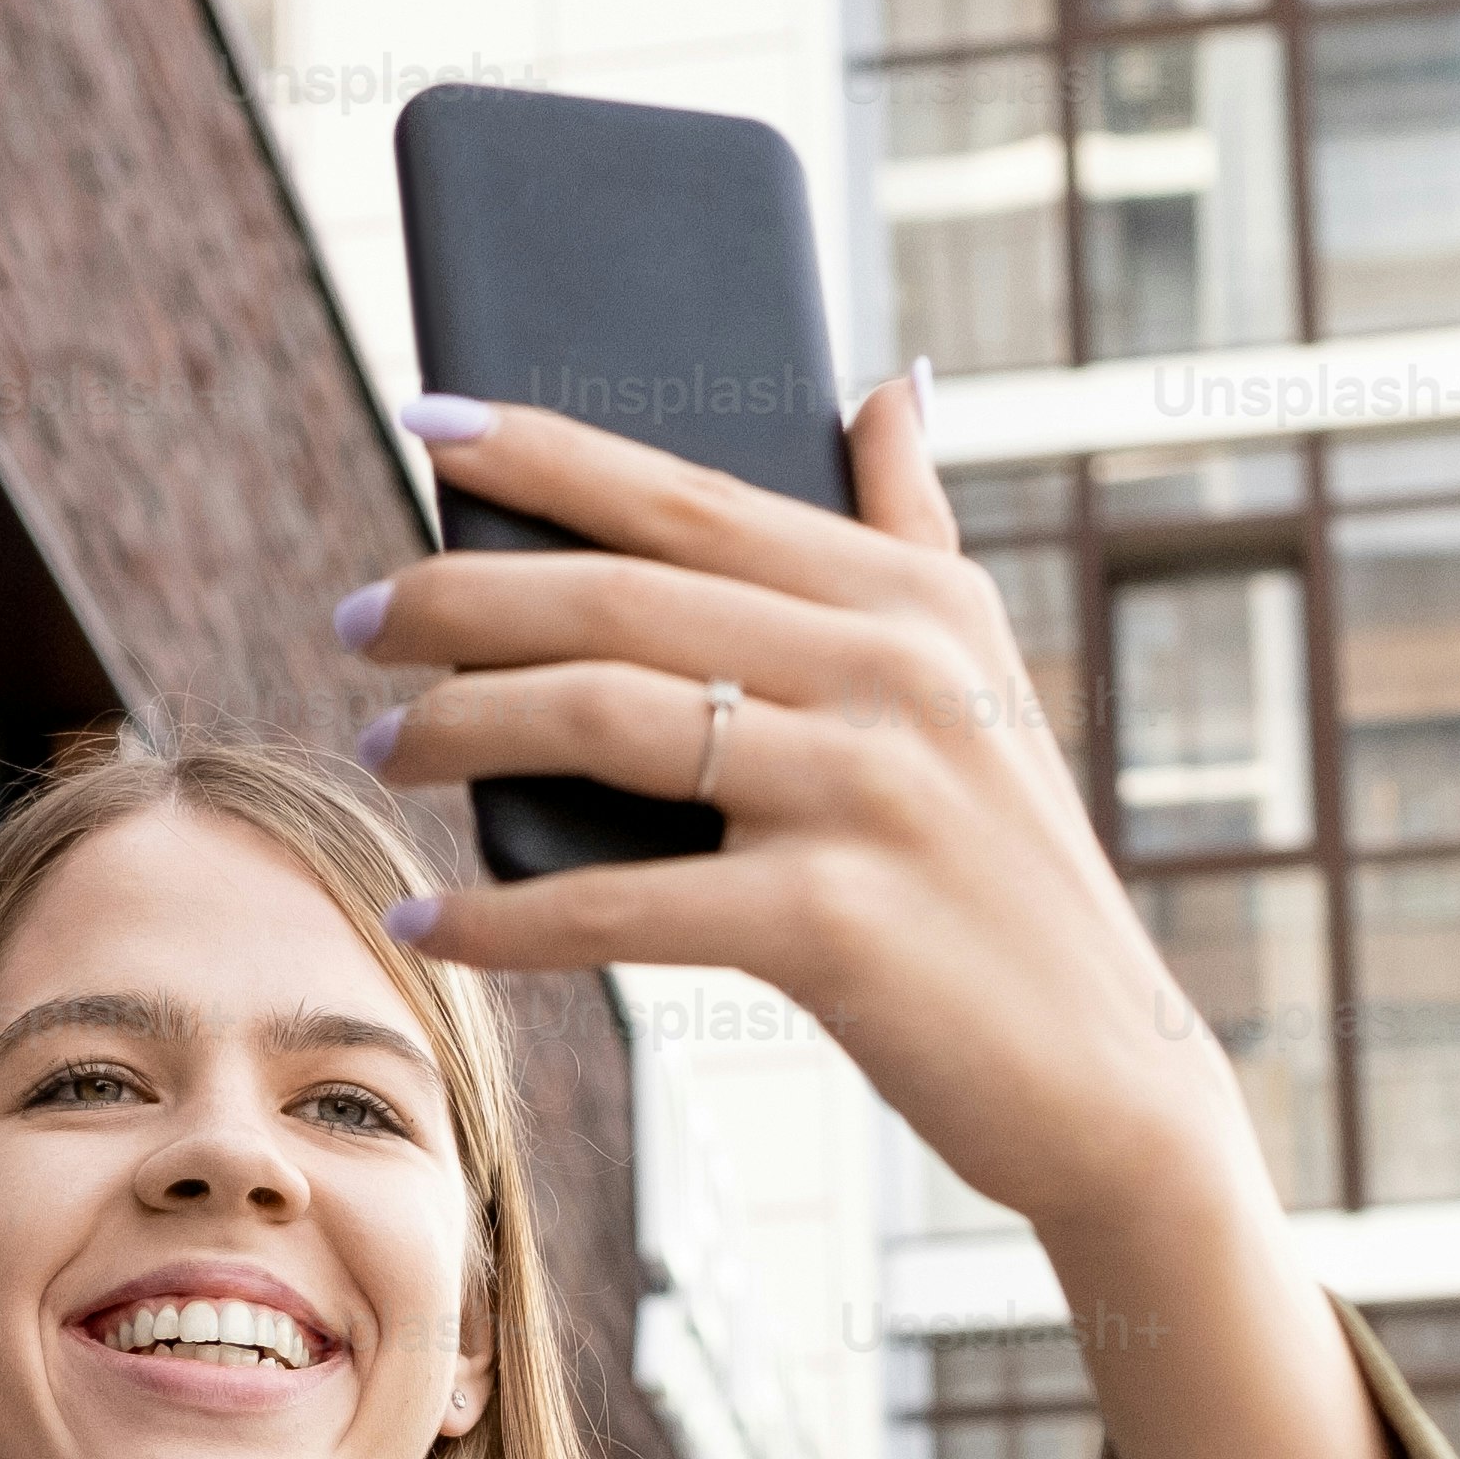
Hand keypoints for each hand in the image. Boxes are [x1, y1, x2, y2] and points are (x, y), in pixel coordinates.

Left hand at [345, 379, 1435, 1458]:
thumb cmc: (1005, 879)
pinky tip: (424, 923)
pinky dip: (502, 917)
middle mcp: (890, 670)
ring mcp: (863, 792)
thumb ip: (917, 527)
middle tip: (355, 615)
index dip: (545, 450)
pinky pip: (616, 905)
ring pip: (601, 719)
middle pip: (617, 597)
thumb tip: (882, 379)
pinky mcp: (830, 924)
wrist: (1105, 1078)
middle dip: (458, 596)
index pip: (689, 493)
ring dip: (459, 728)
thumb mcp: (982, 679)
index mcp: (909, 597)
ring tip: (379, 744)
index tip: (426, 415)